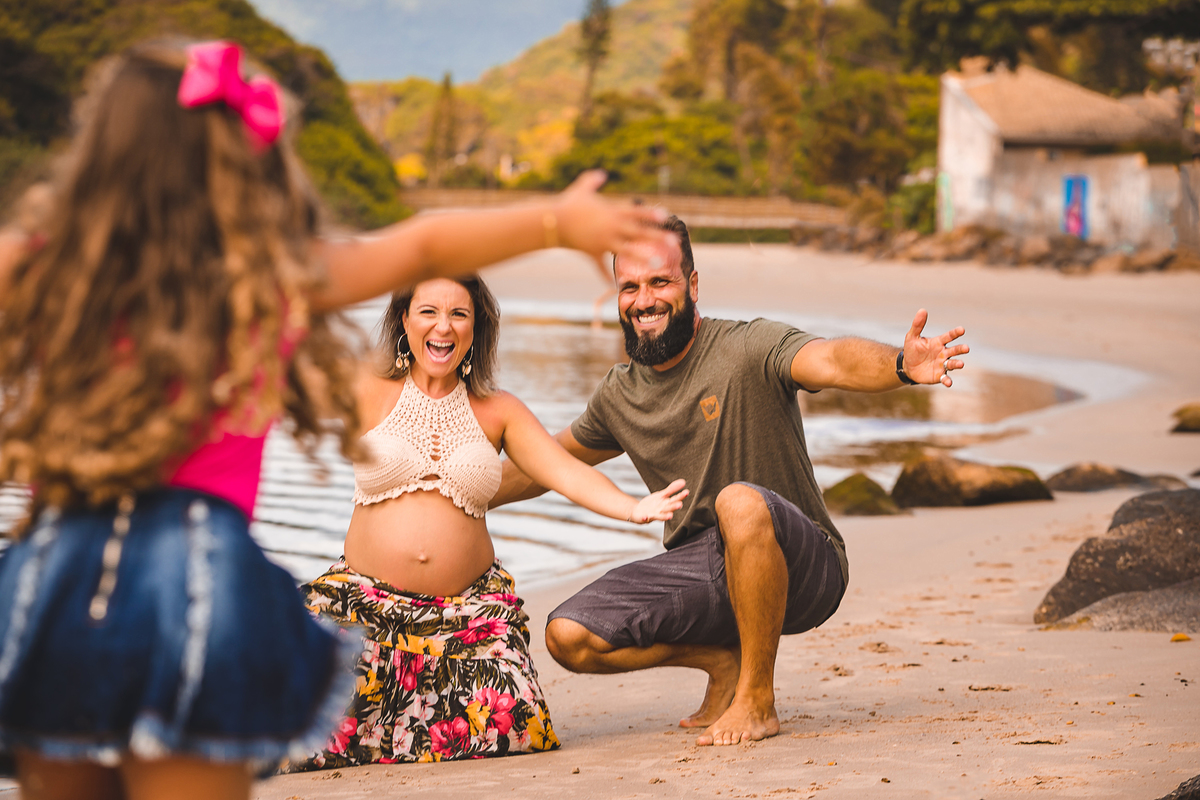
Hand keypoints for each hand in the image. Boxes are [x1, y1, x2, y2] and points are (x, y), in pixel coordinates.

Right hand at [554, 171, 675, 269]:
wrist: (553, 221)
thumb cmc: (568, 204)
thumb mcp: (581, 189)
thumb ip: (593, 180)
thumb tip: (601, 173)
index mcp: (612, 212)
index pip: (636, 213)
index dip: (651, 214)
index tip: (665, 216)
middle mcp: (612, 228)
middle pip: (639, 233)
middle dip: (657, 237)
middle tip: (674, 242)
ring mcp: (603, 241)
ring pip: (627, 251)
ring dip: (642, 258)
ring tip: (657, 264)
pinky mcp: (592, 252)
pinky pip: (600, 266)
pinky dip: (605, 275)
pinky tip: (613, 286)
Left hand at [630, 479, 687, 522]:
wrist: (639, 511)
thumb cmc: (653, 504)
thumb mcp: (662, 495)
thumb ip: (672, 489)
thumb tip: (683, 481)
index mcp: (666, 504)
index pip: (675, 499)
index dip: (681, 496)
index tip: (687, 492)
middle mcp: (662, 510)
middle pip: (669, 508)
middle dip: (674, 506)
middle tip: (680, 504)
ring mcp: (654, 515)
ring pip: (661, 516)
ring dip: (665, 516)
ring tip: (670, 516)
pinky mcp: (645, 518)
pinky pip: (645, 518)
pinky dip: (645, 518)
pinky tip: (645, 517)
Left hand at [902, 309, 968, 386]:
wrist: (907, 366)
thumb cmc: (912, 350)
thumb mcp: (912, 337)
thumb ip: (917, 325)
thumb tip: (922, 310)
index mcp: (938, 342)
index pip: (949, 336)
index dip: (955, 333)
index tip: (962, 329)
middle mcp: (943, 353)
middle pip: (954, 350)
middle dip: (961, 349)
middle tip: (966, 348)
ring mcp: (942, 364)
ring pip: (952, 364)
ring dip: (957, 364)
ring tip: (961, 364)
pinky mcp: (939, 375)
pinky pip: (945, 378)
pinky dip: (948, 380)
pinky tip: (948, 382)